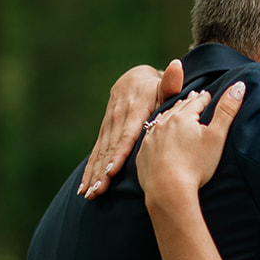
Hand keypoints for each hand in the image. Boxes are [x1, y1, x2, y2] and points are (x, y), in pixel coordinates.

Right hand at [80, 59, 185, 198]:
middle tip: (98, 190)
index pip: (126, 134)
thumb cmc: (157, 87)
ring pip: (100, 152)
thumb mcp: (164, 84)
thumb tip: (176, 67)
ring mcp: (109, 125)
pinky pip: (96, 152)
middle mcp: (118, 118)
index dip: (119, 153)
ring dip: (93, 173)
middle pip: (110, 147)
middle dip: (102, 170)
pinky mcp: (104, 131)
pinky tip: (84, 187)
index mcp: (134, 109)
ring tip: (89, 193)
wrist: (135, 79)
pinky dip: (90, 169)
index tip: (112, 170)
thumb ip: (170, 83)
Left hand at [136, 80, 245, 203]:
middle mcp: (163, 123)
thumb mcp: (216, 137)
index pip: (197, 102)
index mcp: (182, 117)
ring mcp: (150, 139)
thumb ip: (227, 110)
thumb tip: (239, 85)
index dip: (204, 98)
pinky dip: (156, 133)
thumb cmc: (196, 165)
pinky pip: (150, 138)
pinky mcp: (143, 154)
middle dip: (187, 103)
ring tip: (175, 111)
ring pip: (161, 120)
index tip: (207, 94)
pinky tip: (158, 135)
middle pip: (178, 108)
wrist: (168, 191)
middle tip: (193, 98)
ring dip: (170, 115)